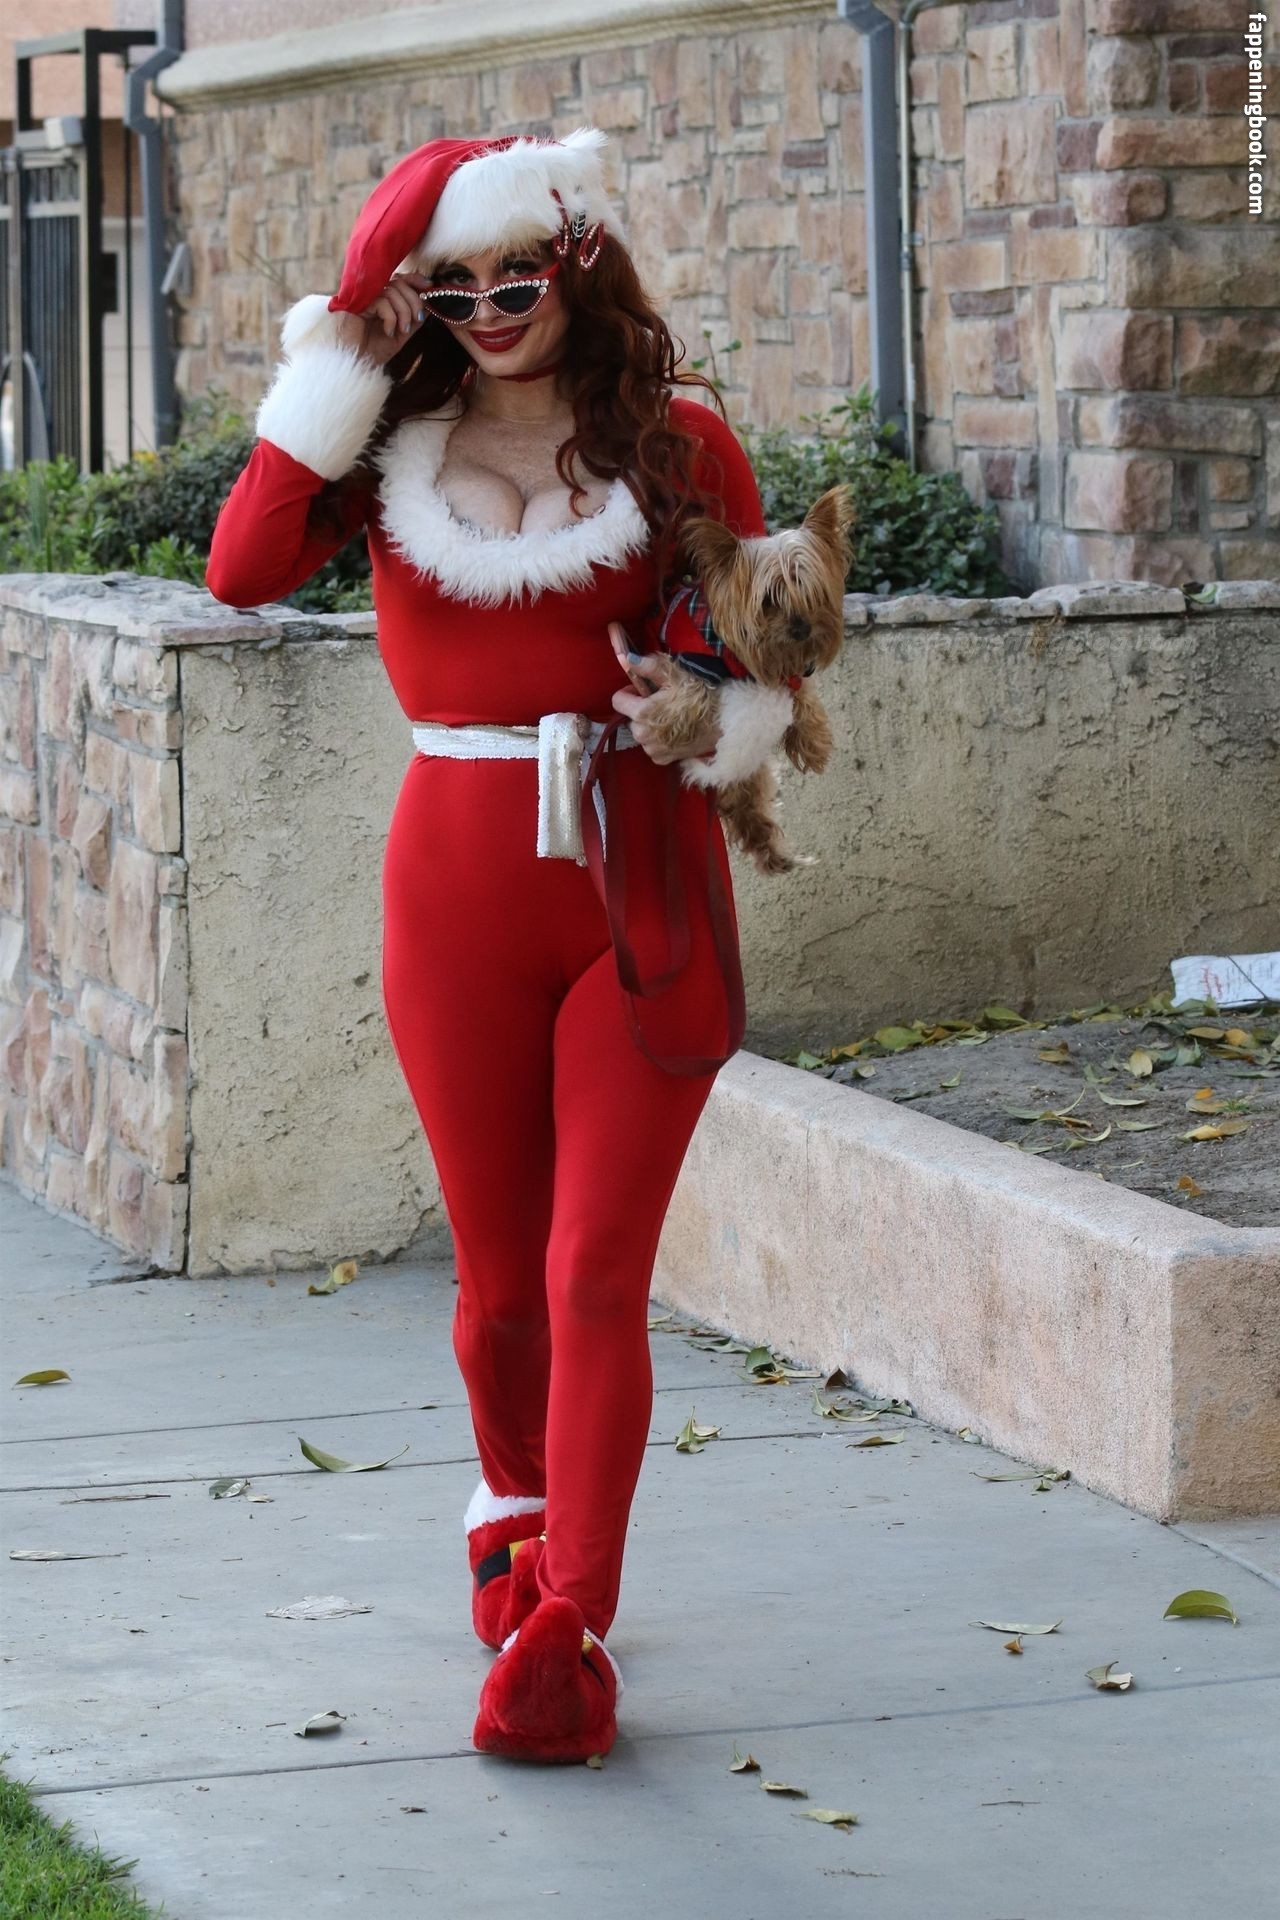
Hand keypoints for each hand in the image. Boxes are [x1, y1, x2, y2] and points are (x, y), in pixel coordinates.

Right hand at [334, 271, 434, 367]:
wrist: (355, 364)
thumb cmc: (374, 350)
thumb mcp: (400, 333)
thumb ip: (413, 318)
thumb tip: (430, 303)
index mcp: (382, 298)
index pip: (399, 279)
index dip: (415, 279)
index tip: (429, 285)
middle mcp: (371, 294)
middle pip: (398, 282)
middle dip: (414, 300)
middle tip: (418, 319)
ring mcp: (363, 298)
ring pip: (391, 291)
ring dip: (403, 312)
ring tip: (402, 330)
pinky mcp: (355, 304)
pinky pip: (381, 302)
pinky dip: (390, 318)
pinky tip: (387, 331)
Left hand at [609, 645, 723, 765]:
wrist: (724, 722)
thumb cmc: (700, 696)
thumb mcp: (675, 674)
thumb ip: (647, 666)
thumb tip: (627, 658)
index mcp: (641, 713)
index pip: (617, 701)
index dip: (630, 692)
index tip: (644, 690)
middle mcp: (642, 735)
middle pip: (630, 717)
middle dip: (641, 709)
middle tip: (664, 703)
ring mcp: (653, 750)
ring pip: (641, 732)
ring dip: (650, 725)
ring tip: (672, 716)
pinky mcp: (663, 759)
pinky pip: (652, 747)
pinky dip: (660, 740)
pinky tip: (676, 731)